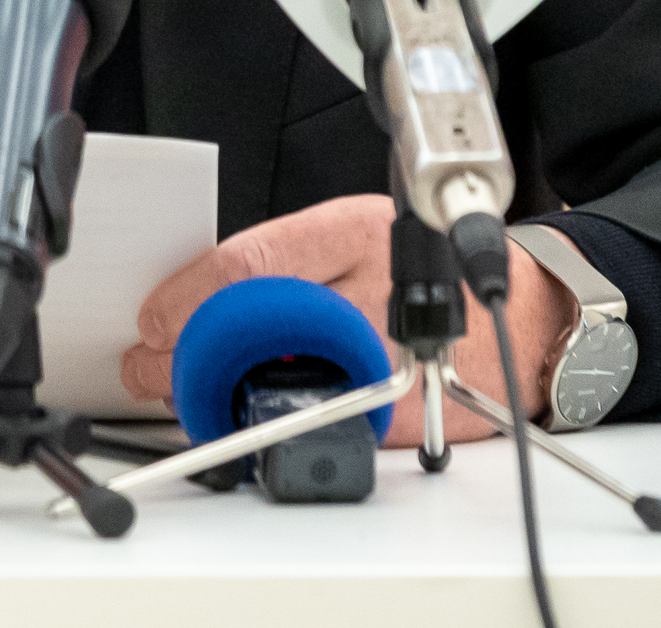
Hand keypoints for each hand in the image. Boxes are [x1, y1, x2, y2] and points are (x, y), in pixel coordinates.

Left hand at [121, 195, 574, 447]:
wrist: (516, 318)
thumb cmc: (427, 272)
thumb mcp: (356, 232)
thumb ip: (288, 258)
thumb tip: (200, 295)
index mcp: (351, 232)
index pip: (248, 262)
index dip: (186, 296)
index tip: (150, 317)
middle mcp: (366, 291)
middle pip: (251, 329)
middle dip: (182, 355)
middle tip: (145, 367)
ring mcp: (383, 356)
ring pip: (272, 383)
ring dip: (211, 395)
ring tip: (179, 393)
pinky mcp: (396, 412)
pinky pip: (315, 424)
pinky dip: (266, 428)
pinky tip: (238, 420)